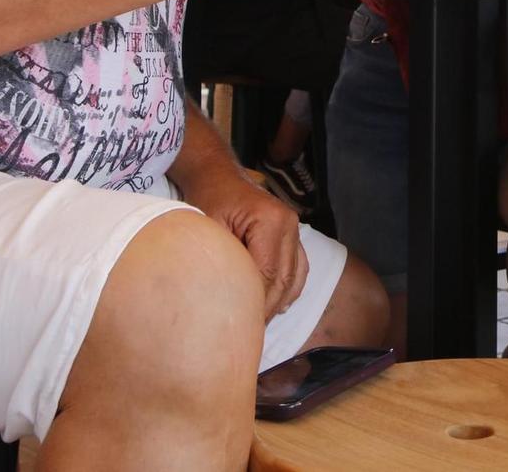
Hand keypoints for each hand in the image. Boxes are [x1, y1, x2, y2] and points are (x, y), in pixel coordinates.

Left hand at [181, 169, 307, 320]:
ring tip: (261, 323)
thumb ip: (223, 261)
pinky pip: (299, 266)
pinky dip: (291, 288)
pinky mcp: (293, 234)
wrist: (217, 176)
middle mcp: (289, 224)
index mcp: (271, 220)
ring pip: (295, 276)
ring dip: (280, 301)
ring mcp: (294, 228)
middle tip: (249, 330)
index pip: (268, 274)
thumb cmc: (208, 199)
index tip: (240, 323)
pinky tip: (280, 306)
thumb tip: (225, 300)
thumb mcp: (209, 228)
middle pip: (284, 278)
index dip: (256, 302)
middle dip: (268, 307)